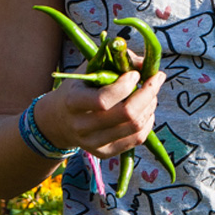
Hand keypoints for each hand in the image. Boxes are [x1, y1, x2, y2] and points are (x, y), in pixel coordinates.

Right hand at [35, 68, 164, 159]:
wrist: (59, 120)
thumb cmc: (79, 88)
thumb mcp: (89, 69)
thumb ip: (115, 61)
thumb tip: (145, 64)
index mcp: (73, 102)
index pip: (103, 100)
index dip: (125, 86)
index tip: (135, 73)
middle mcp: (82, 127)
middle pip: (126, 114)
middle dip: (148, 93)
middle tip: (155, 79)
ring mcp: (93, 143)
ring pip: (136, 126)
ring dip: (151, 105)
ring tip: (150, 92)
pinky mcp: (105, 153)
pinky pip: (137, 139)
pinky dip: (148, 121)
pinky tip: (146, 108)